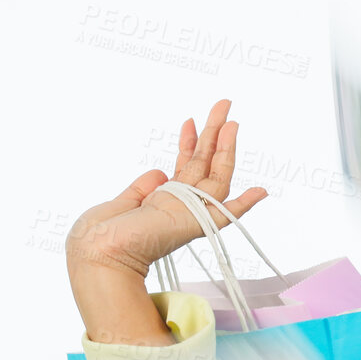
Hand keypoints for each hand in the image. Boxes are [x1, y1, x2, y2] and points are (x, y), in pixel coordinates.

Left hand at [66, 100, 267, 280]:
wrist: (99, 255)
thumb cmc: (100, 236)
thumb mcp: (120, 202)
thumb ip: (142, 187)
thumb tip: (160, 173)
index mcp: (159, 203)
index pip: (182, 169)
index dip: (187, 143)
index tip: (189, 121)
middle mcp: (177, 207)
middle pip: (203, 164)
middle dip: (212, 133)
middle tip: (223, 104)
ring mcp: (188, 214)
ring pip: (216, 177)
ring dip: (226, 148)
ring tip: (232, 119)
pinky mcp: (194, 225)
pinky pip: (224, 215)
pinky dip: (243, 205)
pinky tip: (261, 191)